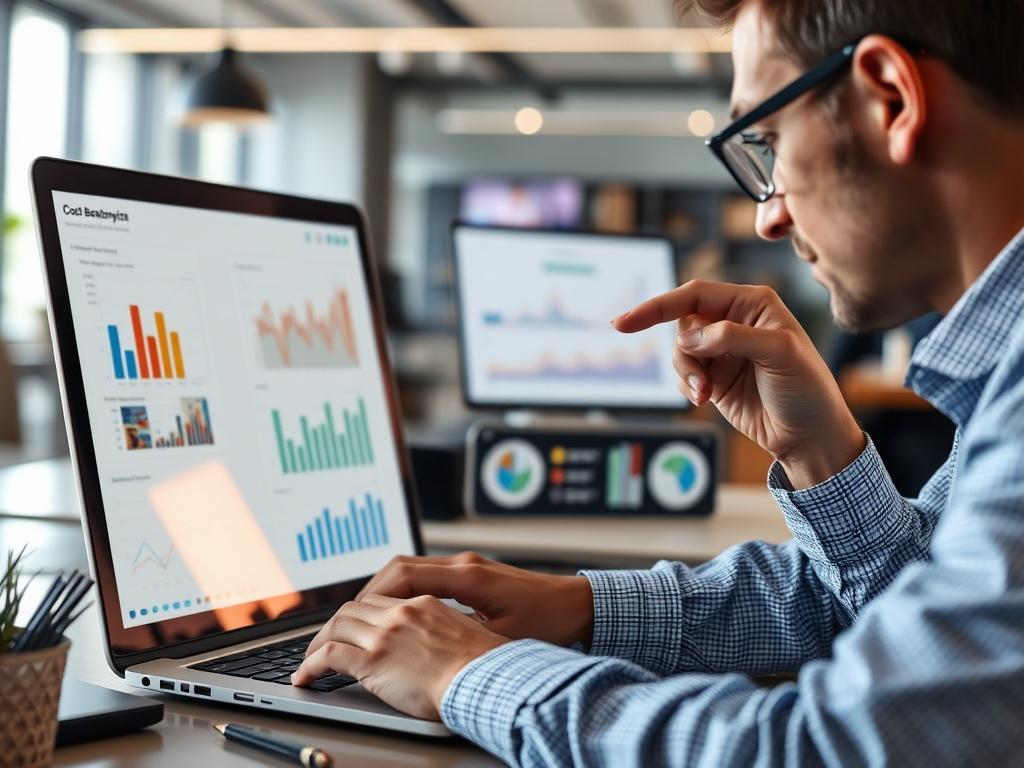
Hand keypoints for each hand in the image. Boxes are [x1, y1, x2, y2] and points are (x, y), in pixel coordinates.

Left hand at [293, 594, 507, 719]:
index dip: (362, 612)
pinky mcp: (372, 661)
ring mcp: (384, 635)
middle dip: (335, 624)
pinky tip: (305, 677)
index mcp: (424, 604)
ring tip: (309, 659)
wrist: (483, 680)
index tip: (354, 625)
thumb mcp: (471, 632)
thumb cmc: (484, 666)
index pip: (381, 599)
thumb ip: (450, 629)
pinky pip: (329, 657)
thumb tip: (445, 641)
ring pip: (337, 627)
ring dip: (318, 643)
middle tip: (325, 640)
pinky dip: (310, 666)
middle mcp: (401, 614)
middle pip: (354, 608)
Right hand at [356, 551, 594, 647]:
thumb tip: (425, 648)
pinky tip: (395, 610)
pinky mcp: (471, 573)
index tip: (352, 618)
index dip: (373, 597)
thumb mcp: (503, 638)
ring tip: (362, 617)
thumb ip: (463, 636)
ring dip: (384, 590)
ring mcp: (467, 566)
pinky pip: (425, 573)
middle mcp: (463, 565)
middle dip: (369, 592)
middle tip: (345, 619)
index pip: (404, 576)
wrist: (578, 604)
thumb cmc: (548, 622)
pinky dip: (403, 589)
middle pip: (399, 567)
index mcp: (467, 577)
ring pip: (410, 567)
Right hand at [614, 280, 864, 488]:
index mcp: (753, 304)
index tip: (624, 324)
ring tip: (705, 394)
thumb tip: (689, 336)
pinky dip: (687, 386)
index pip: (695, 294)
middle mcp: (735, 322)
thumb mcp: (780, 354)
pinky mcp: (715, 377)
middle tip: (700, 380)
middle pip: (682, 323)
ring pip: (680, 350)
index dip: (657, 306)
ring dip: (686, 373)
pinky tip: (706, 397)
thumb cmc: (808, 390)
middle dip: (683, 353)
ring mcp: (723, 351)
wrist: (811, 437)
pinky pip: (684, 374)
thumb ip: (732, 336)